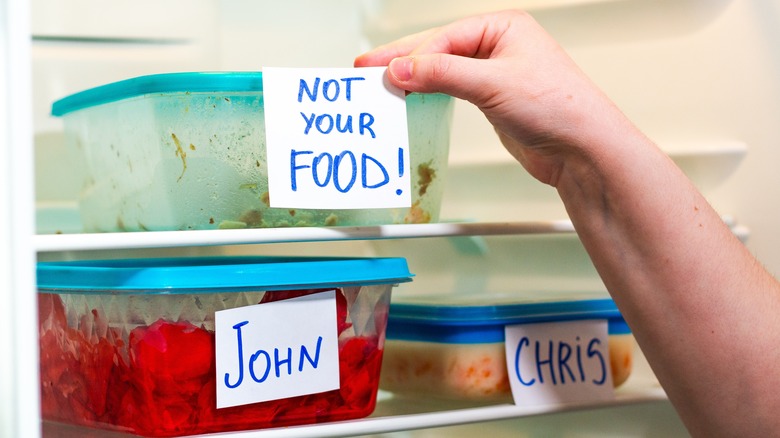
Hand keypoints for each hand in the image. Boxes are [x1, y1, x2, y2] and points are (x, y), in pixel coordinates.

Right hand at [355, 9, 632, 186]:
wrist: (582, 150)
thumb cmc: (560, 108)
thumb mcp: (493, 84)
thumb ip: (443, 74)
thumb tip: (402, 68)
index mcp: (503, 27)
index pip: (443, 37)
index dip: (409, 54)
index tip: (382, 71)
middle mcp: (498, 46)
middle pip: (438, 49)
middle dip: (404, 62)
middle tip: (367, 71)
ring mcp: (494, 73)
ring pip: (442, 71)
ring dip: (415, 80)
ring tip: (384, 87)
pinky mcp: (492, 100)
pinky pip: (451, 91)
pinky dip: (430, 96)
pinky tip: (414, 99)